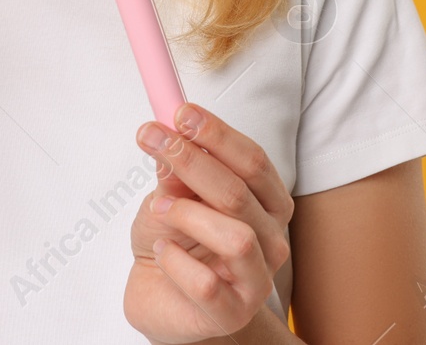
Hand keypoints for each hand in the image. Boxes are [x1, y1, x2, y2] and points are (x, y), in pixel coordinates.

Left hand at [125, 102, 293, 343]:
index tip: (180, 113)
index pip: (253, 160)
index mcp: (267, 202)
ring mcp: (256, 278)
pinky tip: (163, 251)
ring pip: (235, 237)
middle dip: (192, 159)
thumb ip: (174, 173)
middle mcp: (271, 238)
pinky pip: (205, 284)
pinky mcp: (232, 313)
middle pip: (239, 191)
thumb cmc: (176, 243)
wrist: (163, 299)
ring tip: (159, 207)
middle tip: (154, 139)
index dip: (217, 134)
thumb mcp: (170, 197)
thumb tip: (169, 140)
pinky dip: (176, 262)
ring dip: (188, 213)